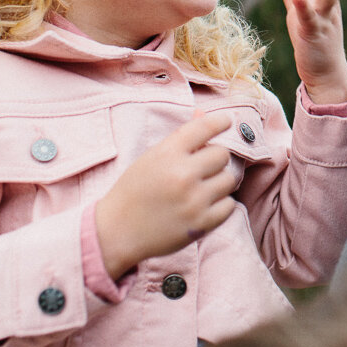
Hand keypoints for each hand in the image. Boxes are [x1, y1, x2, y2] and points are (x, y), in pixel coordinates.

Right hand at [95, 112, 236, 279]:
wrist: (117, 232)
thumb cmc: (134, 191)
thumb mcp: (151, 158)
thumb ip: (180, 138)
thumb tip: (204, 114)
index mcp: (167, 153)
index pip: (205, 127)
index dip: (220, 121)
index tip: (226, 121)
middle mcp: (182, 174)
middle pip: (222, 154)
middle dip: (214, 160)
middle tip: (200, 170)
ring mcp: (194, 200)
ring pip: (229, 179)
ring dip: (218, 183)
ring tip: (199, 190)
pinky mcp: (201, 223)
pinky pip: (229, 205)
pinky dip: (220, 205)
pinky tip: (203, 206)